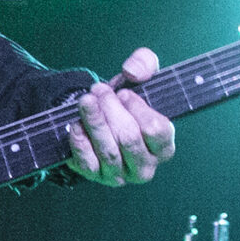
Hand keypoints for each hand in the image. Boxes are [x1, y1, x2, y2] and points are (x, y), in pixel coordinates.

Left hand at [65, 47, 175, 185]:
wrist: (99, 117)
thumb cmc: (126, 102)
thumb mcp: (140, 77)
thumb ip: (144, 64)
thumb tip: (132, 72)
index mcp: (163, 146)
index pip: (156, 130)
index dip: (138, 108)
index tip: (124, 93)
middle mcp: (145, 166)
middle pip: (129, 139)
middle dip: (111, 110)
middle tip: (98, 90)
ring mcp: (120, 175)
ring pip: (108, 151)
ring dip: (94, 121)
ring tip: (86, 100)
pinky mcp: (95, 176)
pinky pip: (87, 163)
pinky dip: (80, 142)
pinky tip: (76, 124)